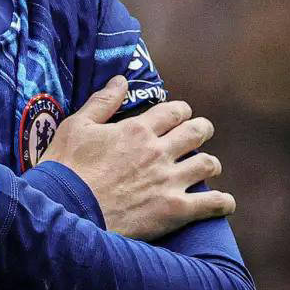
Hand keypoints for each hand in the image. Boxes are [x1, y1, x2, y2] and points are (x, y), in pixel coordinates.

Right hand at [40, 75, 235, 240]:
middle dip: (201, 130)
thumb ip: (102, 102)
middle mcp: (159, 151)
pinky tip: (224, 202)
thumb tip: (121, 80)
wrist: (65, 210)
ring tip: (206, 166)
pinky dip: (222, 202)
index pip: (174, 111)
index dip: (180, 111)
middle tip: (199, 135)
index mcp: (137, 129)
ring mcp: (169, 180)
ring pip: (208, 164)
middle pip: (197, 132)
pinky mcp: (174, 210)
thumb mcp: (76, 126)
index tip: (179, 116)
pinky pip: (212, 204)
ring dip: (209, 163)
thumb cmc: (66, 167)